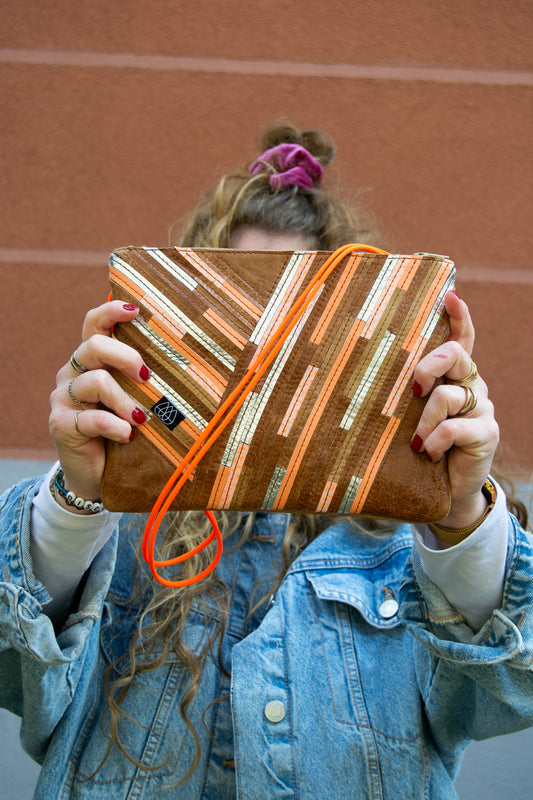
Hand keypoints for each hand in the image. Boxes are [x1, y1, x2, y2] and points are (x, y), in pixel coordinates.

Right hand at [49, 301, 149, 505]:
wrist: (97, 475)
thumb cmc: (124, 431)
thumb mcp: (137, 400)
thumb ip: (146, 380)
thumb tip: (191, 360)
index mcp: (91, 361)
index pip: (94, 324)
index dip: (111, 312)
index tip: (136, 310)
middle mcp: (73, 373)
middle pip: (93, 346)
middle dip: (126, 356)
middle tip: (147, 377)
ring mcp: (64, 398)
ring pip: (95, 382)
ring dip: (125, 401)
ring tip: (142, 419)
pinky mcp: (60, 424)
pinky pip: (90, 418)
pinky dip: (115, 426)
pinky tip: (129, 436)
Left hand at [410, 291, 499, 529]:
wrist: (441, 489)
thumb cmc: (414, 446)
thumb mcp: (404, 415)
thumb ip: (397, 392)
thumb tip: (353, 368)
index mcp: (452, 374)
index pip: (461, 337)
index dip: (459, 316)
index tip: (450, 295)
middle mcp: (470, 384)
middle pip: (456, 354)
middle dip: (428, 366)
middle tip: (413, 389)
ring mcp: (481, 408)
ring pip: (448, 396)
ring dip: (424, 421)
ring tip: (416, 443)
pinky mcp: (486, 433)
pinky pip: (455, 428)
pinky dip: (435, 441)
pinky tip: (427, 453)